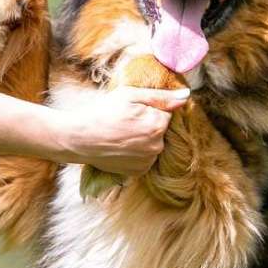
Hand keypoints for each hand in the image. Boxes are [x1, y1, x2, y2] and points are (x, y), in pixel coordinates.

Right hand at [54, 86, 190, 175]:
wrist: (80, 138)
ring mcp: (148, 161)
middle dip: (147, 124)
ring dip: (142, 139)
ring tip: (120, 134)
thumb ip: (161, 96)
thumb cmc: (103, 112)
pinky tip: (120, 146)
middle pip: (160, 130)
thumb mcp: (130, 95)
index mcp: (158, 125)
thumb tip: (186, 96)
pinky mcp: (138, 172)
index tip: (133, 110)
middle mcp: (157, 146)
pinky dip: (136, 152)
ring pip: (152, 145)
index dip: (149, 109)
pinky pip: (144, 158)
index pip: (166, 113)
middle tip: (125, 121)